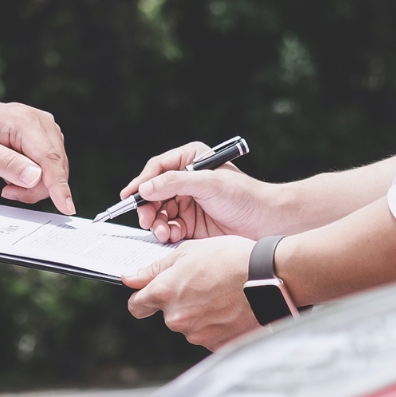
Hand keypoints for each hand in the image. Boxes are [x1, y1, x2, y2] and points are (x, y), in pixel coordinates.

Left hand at [0, 76, 72, 214]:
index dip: (58, 185)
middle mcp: (42, 122)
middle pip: (54, 168)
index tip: (66, 207)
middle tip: (6, 191)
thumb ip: (4, 164)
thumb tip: (35, 177)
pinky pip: (51, 169)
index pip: (49, 159)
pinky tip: (15, 175)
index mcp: (24, 122)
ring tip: (6, 180)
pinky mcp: (48, 139)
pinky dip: (35, 180)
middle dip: (34, 189)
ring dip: (33, 186)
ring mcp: (48, 130)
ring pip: (55, 171)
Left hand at [123, 237, 258, 350]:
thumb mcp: (188, 251)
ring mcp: (196, 334)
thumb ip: (155, 269)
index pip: (136, 306)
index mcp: (164, 293)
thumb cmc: (231, 260)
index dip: (141, 299)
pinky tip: (229, 309)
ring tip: (220, 295)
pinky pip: (209, 336)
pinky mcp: (216, 344)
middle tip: (202, 286)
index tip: (148, 296)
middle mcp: (176, 318)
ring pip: (190, 326)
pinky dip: (216, 325)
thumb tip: (130, 278)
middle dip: (179, 304)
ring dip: (199, 314)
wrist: (267, 279)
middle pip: (167, 315)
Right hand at [125, 140, 274, 243]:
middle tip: (147, 221)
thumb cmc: (243, 196)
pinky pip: (170, 228)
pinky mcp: (192, 224)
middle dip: (148, 208)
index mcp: (191, 159)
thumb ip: (174, 183)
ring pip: (160, 212)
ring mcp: (188, 202)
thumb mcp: (207, 183)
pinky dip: (167, 233)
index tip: (129, 196)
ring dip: (157, 223)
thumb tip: (145, 188)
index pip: (158, 168)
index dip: (141, 182)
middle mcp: (187, 179)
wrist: (266, 221)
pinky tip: (171, 237)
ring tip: (163, 232)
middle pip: (154, 193)